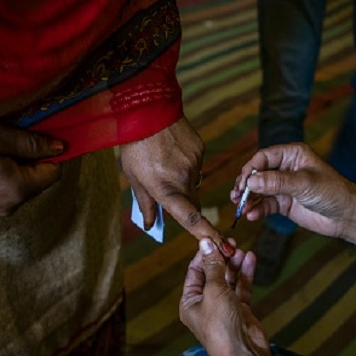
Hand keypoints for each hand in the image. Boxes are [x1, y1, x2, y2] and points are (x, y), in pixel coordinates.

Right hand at [0, 119, 63, 215]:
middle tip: (10, 141)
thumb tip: (60, 148)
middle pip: (38, 181)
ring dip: (16, 168)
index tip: (37, 139)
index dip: (50, 154)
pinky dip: (3, 176)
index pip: (54, 174)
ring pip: (21, 186)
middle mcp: (11, 206)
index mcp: (19, 190)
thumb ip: (34, 144)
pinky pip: (5, 191)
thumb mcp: (0, 136)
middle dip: (31, 161)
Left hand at [120, 117, 232, 254]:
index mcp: (166, 190)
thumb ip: (144, 204)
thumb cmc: (135, 147)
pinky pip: (196, 165)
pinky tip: (172, 151)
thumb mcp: (133, 178)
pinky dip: (186, 164)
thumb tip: (150, 225)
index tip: (222, 245)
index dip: (206, 233)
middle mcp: (184, 180)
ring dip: (183, 181)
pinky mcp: (200, 150)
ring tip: (164, 163)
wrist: (147, 110)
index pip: (190, 218)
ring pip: (194, 183)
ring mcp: (194, 164)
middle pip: (192, 202)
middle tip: (166, 189)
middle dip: (184, 204)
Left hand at [179, 238, 265, 355]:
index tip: (213, 238)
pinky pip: (242, 287)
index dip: (204, 254)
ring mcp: (224, 307)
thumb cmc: (221, 325)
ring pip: (228, 279)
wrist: (243, 353)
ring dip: (234, 264)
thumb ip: (213, 266)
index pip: (194, 271)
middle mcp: (205, 304)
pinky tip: (250, 259)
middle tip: (231, 242)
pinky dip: (246, 274)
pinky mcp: (241, 310)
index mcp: (190, 301)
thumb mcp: (214, 291)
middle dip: (221, 258)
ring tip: (241, 249)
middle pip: (212, 274)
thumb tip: (206, 243)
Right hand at [230, 143, 355, 238]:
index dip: (251, 169)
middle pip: (257, 173)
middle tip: (236, 196)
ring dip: (248, 199)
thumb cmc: (332, 192)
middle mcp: (286, 168)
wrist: (346, 216)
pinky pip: (265, 205)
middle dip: (245, 185)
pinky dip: (257, 210)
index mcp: (292, 155)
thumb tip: (251, 181)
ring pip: (258, 190)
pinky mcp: (284, 203)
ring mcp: (283, 187)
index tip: (243, 183)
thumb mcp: (304, 184)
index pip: (264, 157)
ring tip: (240, 208)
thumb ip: (277, 182)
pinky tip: (252, 216)